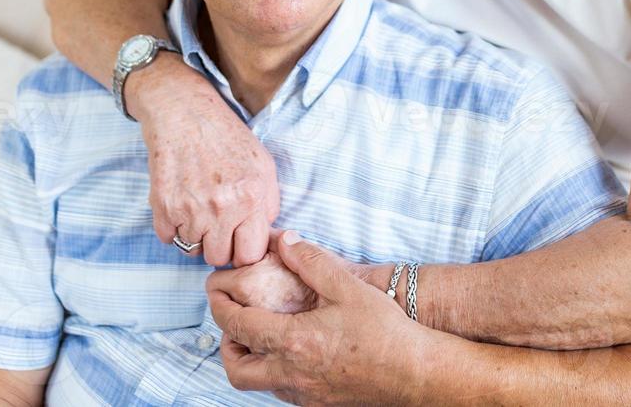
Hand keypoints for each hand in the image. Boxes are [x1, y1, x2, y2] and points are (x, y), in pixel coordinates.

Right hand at [137, 60, 279, 266]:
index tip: (238, 239)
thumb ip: (268, 204)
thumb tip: (262, 235)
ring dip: (195, 235)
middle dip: (219, 244)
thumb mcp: (263, 165)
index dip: (244, 250)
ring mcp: (190, 209)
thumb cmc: (226, 136)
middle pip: (219, 258)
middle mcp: (221, 208)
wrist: (184, 112)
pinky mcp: (163, 206)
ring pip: (192, 250)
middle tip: (217, 223)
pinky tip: (180, 203)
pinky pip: (168, 238)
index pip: (250, 255)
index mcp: (251, 198)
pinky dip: (172, 227)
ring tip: (198, 207)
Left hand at [208, 230, 427, 405]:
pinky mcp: (318, 404)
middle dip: (226, 343)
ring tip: (260, 335)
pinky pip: (281, 390)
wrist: (415, 373)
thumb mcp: (347, 286)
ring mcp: (304, 394)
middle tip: (233, 320)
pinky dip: (274, 371)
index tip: (215, 291)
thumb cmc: (384, 330)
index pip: (237, 325)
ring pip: (257, 383)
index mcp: (293, 342)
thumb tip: (284, 240)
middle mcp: (291, 374)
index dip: (220, 306)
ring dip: (250, 359)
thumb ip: (311, 261)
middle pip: (236, 368)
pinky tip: (291, 351)